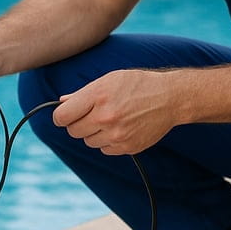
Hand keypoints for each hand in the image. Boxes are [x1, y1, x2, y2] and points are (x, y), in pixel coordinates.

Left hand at [52, 69, 178, 155]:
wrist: (169, 98)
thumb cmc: (138, 85)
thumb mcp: (109, 79)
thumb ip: (83, 93)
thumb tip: (62, 102)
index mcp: (98, 96)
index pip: (62, 116)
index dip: (61, 116)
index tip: (65, 115)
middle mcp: (105, 117)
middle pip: (73, 131)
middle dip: (77, 124)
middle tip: (91, 115)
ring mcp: (117, 134)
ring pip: (88, 142)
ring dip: (94, 133)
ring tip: (110, 119)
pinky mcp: (127, 147)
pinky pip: (105, 150)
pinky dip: (108, 142)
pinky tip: (121, 128)